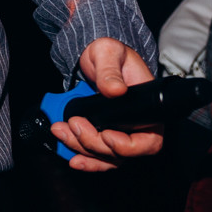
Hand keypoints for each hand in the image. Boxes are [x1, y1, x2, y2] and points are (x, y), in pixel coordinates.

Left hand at [49, 38, 162, 170]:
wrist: (96, 57)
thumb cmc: (109, 52)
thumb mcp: (109, 53)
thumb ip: (110, 71)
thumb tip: (115, 90)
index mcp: (148, 109)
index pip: (149, 141)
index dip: (128, 146)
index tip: (107, 136)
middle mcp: (138, 126)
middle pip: (122, 154)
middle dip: (94, 145)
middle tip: (74, 125)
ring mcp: (120, 133)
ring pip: (106, 157)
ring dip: (81, 150)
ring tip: (62, 132)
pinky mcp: (105, 135)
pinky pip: (98, 156)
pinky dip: (84, 159)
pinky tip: (70, 155)